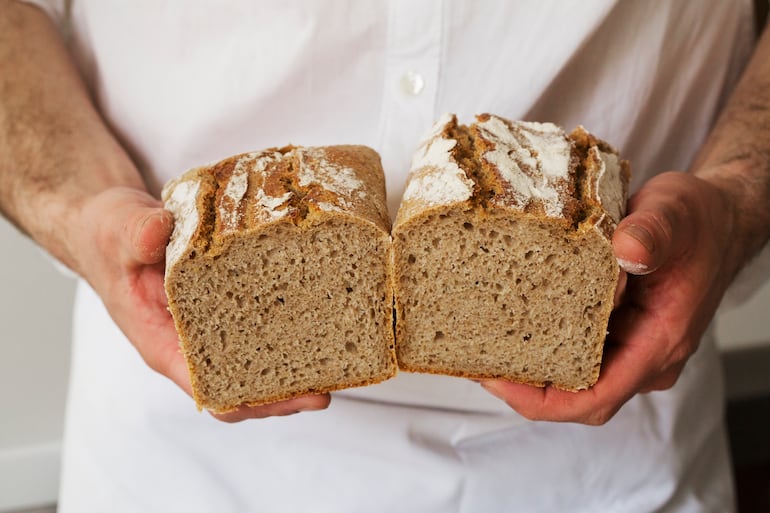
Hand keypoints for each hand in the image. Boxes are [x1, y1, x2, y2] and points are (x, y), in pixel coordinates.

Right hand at [72, 187, 329, 421]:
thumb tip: (156, 232)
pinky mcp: (222, 307)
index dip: (259, 400)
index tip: (303, 396)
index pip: (213, 389)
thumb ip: (135, 233)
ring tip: (340, 353)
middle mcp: (189, 343)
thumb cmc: (108, 235)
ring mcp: (208, 328)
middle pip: (245, 384)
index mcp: (162, 342)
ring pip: (256, 359)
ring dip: (294, 362)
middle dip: (289, 388)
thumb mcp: (116, 228)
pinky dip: (286, 328)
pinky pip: (258, 327)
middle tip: (336, 378)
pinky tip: (317, 314)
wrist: (109, 225)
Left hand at [479, 172, 735, 424]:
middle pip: (576, 395)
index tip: (495, 379)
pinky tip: (508, 321)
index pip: (595, 397)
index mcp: (659, 341)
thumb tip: (626, 251)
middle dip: (521, 385)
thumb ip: (652, 232)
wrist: (716, 218)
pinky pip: (574, 349)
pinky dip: (540, 342)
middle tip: (473, 354)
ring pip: (572, 376)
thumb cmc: (699, 220)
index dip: (540, 399)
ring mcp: (630, 345)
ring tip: (480, 341)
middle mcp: (643, 354)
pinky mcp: (617, 329)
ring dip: (527, 366)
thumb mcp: (676, 213)